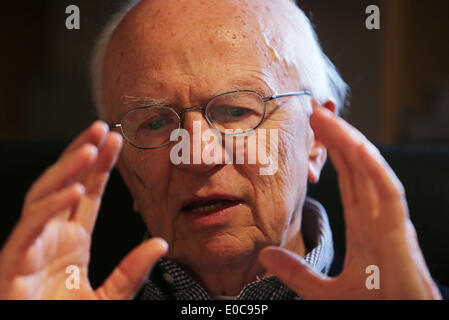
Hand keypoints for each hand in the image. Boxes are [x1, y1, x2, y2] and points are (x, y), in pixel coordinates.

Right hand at [0, 121, 167, 298]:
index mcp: (72, 241)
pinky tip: (75, 190)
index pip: (89, 193)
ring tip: (90, 147)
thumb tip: (161, 243)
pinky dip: (52, 206)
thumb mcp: (110, 296)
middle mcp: (51, 237)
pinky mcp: (15, 262)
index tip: (116, 141)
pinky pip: (32, 227)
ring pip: (44, 195)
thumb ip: (133, 270)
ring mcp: (32, 246)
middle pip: (65, 184)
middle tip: (101, 128)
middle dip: (82, 154)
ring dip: (66, 169)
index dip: (101, 166)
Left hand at [259, 102, 441, 299]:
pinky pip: (388, 191)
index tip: (313, 130)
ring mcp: (389, 221)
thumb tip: (264, 255)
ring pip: (369, 171)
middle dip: (337, 136)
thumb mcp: (322, 291)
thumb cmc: (373, 307)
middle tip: (315, 109)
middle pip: (356, 167)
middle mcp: (376, 217)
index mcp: (363, 226)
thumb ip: (295, 272)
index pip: (347, 179)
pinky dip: (374, 168)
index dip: (333, 153)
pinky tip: (357, 146)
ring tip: (326, 117)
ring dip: (349, 142)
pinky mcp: (399, 232)